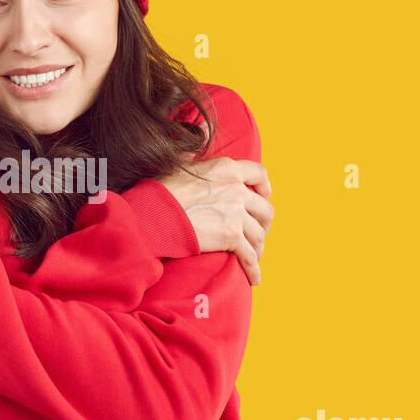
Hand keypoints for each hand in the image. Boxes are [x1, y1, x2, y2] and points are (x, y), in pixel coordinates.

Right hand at [154, 156, 273, 285]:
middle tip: (257, 232)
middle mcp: (236, 189)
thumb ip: (195, 156)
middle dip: (263, 223)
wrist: (155, 214)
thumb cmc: (160, 191)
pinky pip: (249, 256)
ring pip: (259, 234)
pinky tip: (254, 278)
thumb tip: (197, 141)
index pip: (259, 174)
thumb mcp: (180, 164)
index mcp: (226, 169)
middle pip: (264, 209)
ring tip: (253, 255)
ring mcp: (236, 214)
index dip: (265, 188)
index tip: (263, 197)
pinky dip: (253, 269)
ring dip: (258, 247)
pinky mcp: (231, 237)